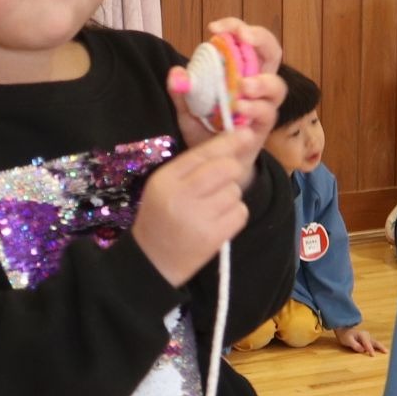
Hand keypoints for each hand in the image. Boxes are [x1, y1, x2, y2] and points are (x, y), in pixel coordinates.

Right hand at [133, 125, 260, 285]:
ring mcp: (197, 218)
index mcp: (165, 180)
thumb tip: (230, 143)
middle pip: (225, 168)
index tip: (244, 133)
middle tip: (222, 181)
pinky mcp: (213, 237)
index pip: (202, 153)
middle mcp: (180, 196)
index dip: (227, 142)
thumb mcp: (164, 187)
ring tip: (211, 210)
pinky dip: (235, 215)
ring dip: (230, 197)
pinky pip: (240, 213)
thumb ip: (191, 167)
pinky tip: (218, 222)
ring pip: (235, 191)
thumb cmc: (160, 218)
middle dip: (231, 170)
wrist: (152, 262)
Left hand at [168, 18, 287, 153]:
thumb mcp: (187, 109)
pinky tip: (239, 109)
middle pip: (272, 51)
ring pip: (276, 86)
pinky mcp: (263, 126)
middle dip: (261, 39)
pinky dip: (254, 108)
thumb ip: (181, 91)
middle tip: (244, 39)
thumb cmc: (205, 129)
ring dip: (261, 82)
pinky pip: (267, 113)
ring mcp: (263, 104)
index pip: (246, 40)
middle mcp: (256, 83)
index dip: (235, 27)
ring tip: (243, 86)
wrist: (212, 162)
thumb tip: (176, 72)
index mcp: (240, 70)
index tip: (214, 28)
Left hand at [334, 325, 387, 355]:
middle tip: (386, 352)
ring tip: (386, 351)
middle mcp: (367, 336)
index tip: (373, 355)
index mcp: (362, 335)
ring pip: (375, 343)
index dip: (370, 350)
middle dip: (380, 347)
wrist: (344, 329)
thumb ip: (355, 345)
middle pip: (375, 342)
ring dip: (380, 347)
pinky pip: (373, 343)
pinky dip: (378, 346)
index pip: (367, 344)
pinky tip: (381, 350)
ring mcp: (368, 337)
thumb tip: (363, 350)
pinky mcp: (368, 339)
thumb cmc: (345, 335)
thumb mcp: (348, 340)